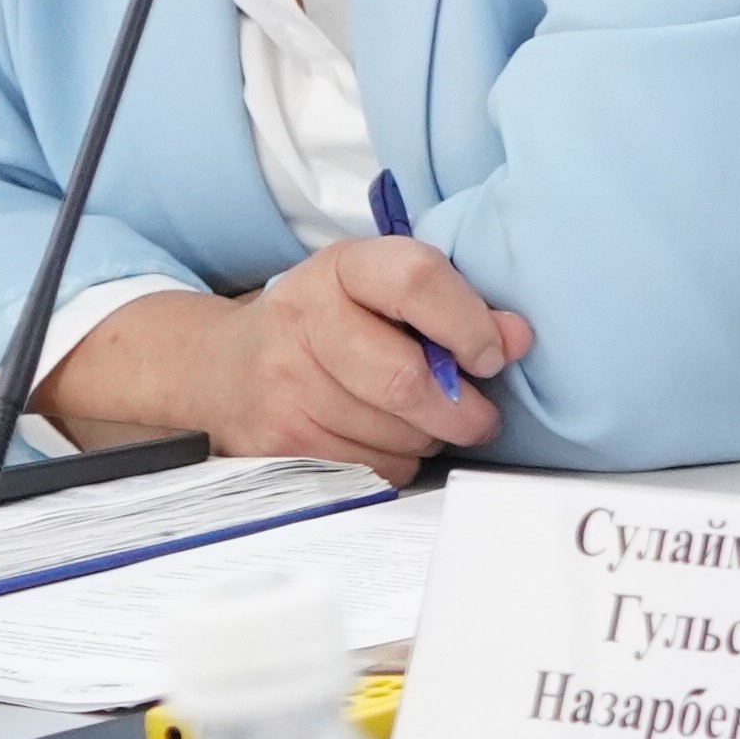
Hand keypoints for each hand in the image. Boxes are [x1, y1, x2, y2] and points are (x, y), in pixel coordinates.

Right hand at [46, 235, 531, 477]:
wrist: (220, 367)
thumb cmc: (324, 326)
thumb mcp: (380, 295)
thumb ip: (455, 308)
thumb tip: (518, 336)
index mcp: (341, 268)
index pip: (415, 280)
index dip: (468, 324)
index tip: (490, 356)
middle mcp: (303, 319)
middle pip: (406, 379)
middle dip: (461, 409)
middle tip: (478, 415)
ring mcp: (284, 386)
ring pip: (395, 436)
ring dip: (426, 439)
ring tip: (415, 421)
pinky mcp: (277, 445)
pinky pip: (370, 470)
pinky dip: (393, 463)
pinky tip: (377, 440)